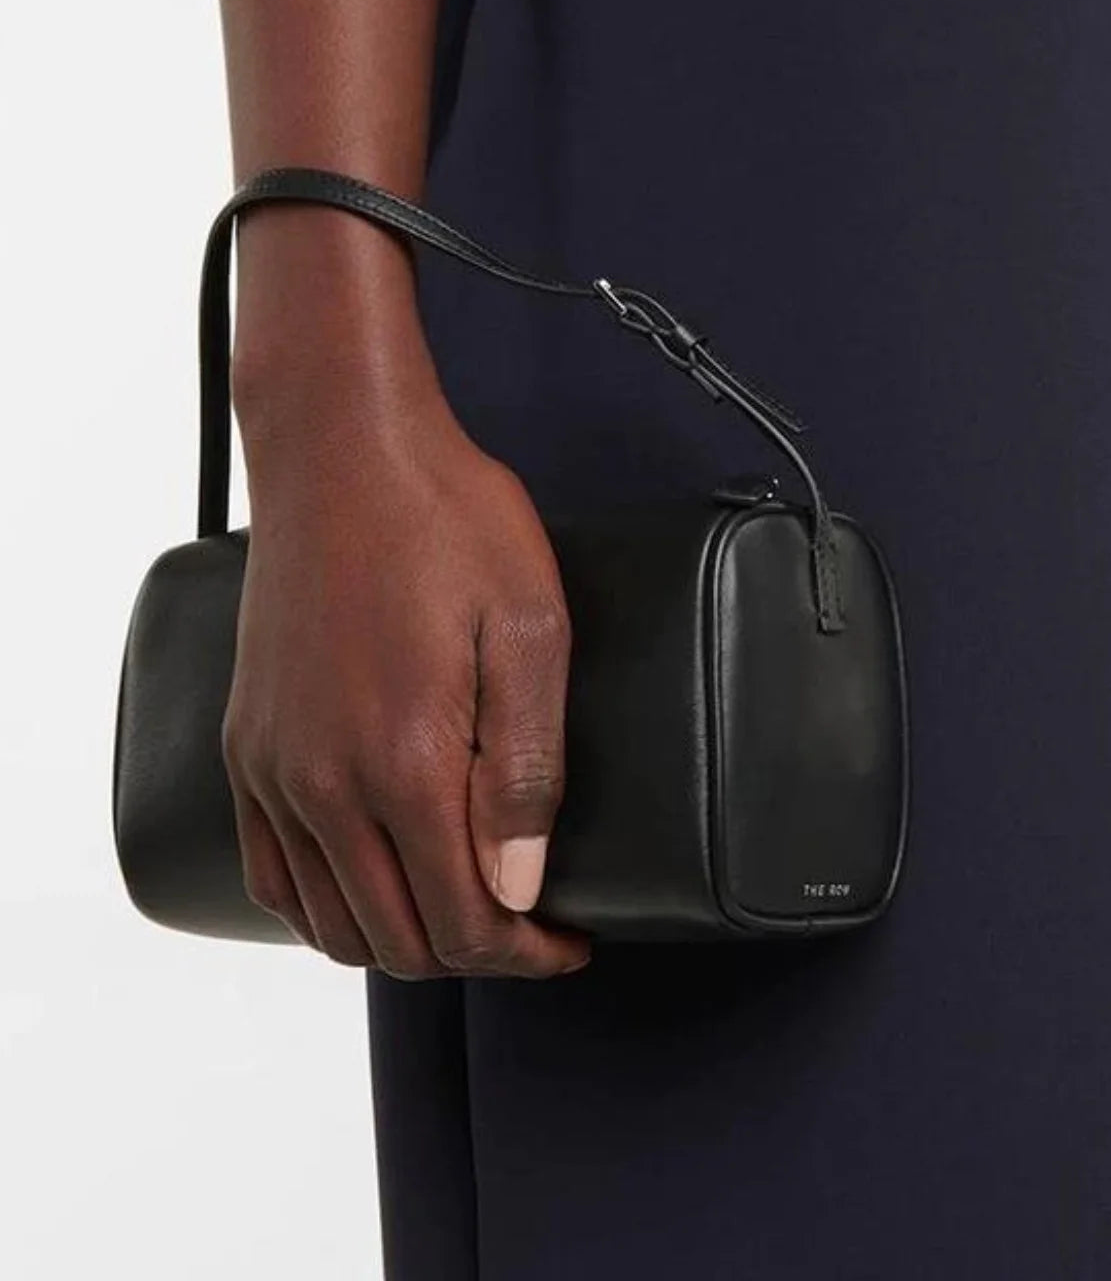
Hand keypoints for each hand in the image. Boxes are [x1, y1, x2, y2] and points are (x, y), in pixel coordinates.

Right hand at [221, 352, 588, 979]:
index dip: (527, 954)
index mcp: (404, 761)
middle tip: (530, 928)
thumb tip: (519, 887)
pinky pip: (271, 875)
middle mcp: (325, 783)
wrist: (341, 448)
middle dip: (475, 955)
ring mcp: (276, 769)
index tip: (569, 941)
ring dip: (402, 942)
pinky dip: (323, 910)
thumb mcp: (529, 627)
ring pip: (330, 925)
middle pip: (398, 940)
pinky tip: (368, 888)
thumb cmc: (444, 519)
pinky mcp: (247, 746)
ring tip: (461, 911)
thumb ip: (525, 769)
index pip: (465, 923)